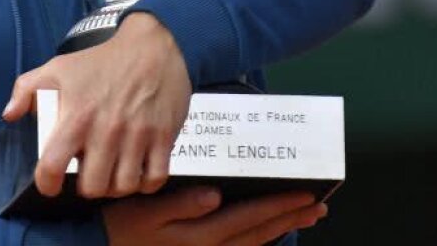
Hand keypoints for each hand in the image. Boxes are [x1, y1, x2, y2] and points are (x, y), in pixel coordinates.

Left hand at [2, 13, 191, 198]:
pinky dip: (145, 183)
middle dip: (87, 186)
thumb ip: (26, 90)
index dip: (47, 183)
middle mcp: (106, 130)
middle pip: (92, 186)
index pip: (53, 165)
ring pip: (123, 187)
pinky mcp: (164, 137)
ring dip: (115, 186)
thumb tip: (9, 114)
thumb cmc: (100, 61)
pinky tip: (137, 171)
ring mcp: (137, 135)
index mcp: (76, 115)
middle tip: (88, 174)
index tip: (51, 184)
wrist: (150, 45)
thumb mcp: (57, 68)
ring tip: (112, 173)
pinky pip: (155, 179)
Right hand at [103, 187, 327, 245]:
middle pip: (259, 234)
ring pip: (252, 245)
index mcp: (200, 235)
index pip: (250, 218)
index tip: (306, 195)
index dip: (279, 206)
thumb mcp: (144, 211)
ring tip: (303, 218)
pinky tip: (266, 234)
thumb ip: (180, 204)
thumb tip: (216, 195)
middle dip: (289, 219)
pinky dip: (258, 242)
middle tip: (318, 207)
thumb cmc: (119, 225)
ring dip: (280, 230)